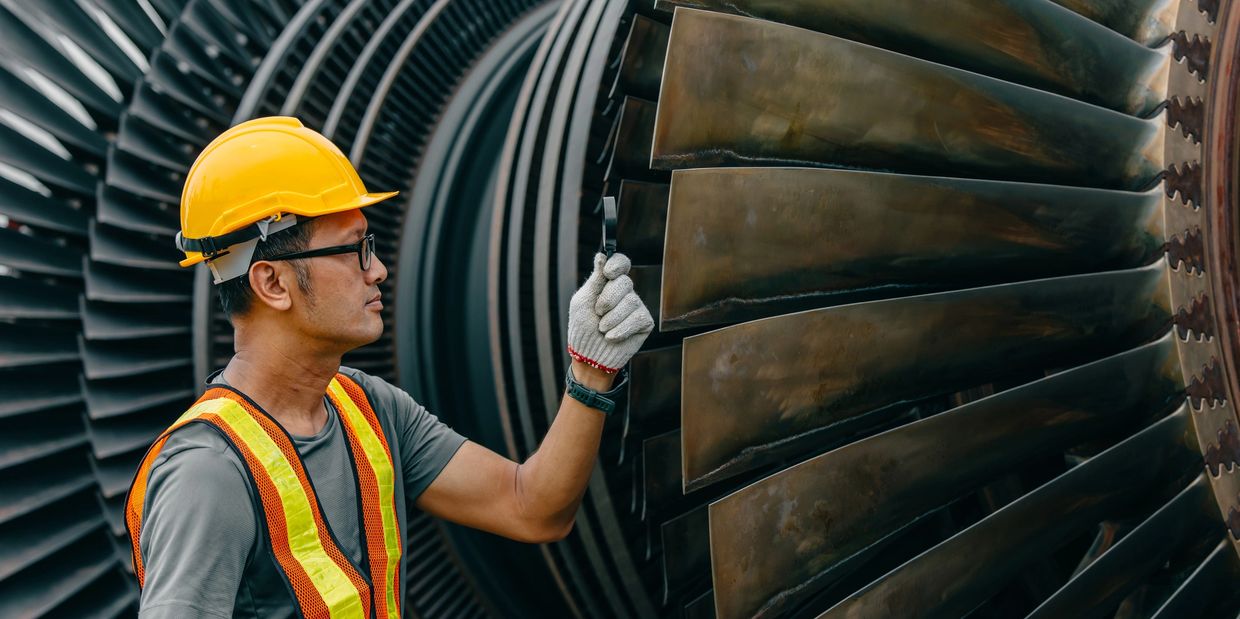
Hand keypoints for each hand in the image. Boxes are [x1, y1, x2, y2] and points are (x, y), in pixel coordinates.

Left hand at [567, 252, 653, 372]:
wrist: (589, 355)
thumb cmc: (583, 327)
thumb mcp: (583, 301)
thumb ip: (595, 279)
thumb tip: (601, 255)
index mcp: (609, 283)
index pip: (621, 263)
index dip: (618, 264)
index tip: (608, 273)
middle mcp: (625, 292)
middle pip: (625, 282)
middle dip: (607, 299)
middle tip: (598, 312)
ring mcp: (636, 306)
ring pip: (630, 301)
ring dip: (610, 319)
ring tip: (602, 329)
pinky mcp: (644, 322)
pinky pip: (637, 318)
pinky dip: (620, 330)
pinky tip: (611, 337)